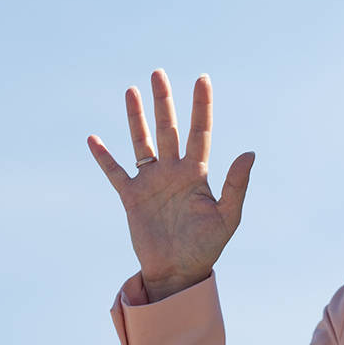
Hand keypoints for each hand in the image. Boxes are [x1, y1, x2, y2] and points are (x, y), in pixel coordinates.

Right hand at [87, 69, 254, 301]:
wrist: (180, 271)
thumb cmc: (207, 246)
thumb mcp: (227, 216)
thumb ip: (236, 184)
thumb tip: (250, 152)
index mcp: (198, 173)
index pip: (200, 131)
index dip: (201, 106)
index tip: (202, 79)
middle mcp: (174, 171)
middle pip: (168, 128)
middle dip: (164, 101)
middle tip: (158, 73)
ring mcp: (151, 182)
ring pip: (142, 142)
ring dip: (136, 118)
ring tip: (131, 91)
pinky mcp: (131, 197)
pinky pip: (116, 172)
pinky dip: (104, 157)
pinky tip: (93, 139)